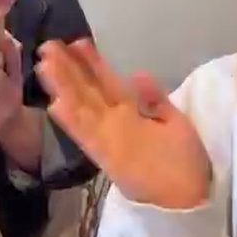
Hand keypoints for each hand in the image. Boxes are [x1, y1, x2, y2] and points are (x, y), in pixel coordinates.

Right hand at [36, 39, 210, 208]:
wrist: (190, 194)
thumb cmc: (185, 159)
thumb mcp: (174, 121)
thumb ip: (155, 99)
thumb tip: (137, 73)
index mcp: (129, 113)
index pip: (105, 82)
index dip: (92, 62)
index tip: (77, 42)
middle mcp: (113, 122)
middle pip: (87, 91)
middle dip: (68, 69)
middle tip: (49, 45)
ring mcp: (107, 137)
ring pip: (80, 107)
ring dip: (62, 88)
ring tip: (45, 64)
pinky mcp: (106, 155)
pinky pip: (86, 135)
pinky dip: (70, 122)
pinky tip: (55, 105)